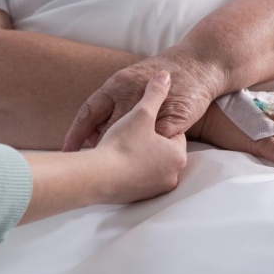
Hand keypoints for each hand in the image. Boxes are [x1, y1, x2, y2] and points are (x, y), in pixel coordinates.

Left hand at [63, 49, 223, 151]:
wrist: (200, 64)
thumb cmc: (161, 75)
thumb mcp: (129, 81)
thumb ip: (111, 102)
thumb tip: (90, 127)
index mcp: (117, 85)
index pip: (89, 112)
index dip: (76, 133)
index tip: (66, 151)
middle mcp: (131, 94)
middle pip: (107, 130)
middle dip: (98, 148)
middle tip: (87, 164)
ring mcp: (153, 109)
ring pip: (130, 139)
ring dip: (122, 153)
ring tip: (113, 167)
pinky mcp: (173, 121)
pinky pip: (155, 142)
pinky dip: (147, 153)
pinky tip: (142, 163)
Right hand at [94, 70, 186, 202]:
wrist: (97, 179)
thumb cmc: (123, 145)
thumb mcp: (141, 113)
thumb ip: (155, 94)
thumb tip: (164, 75)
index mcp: (177, 155)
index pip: (173, 134)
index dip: (155, 125)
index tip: (141, 122)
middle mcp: (172, 175)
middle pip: (160, 151)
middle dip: (146, 141)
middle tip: (129, 133)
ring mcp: (155, 190)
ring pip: (148, 166)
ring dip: (137, 156)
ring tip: (120, 146)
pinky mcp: (138, 198)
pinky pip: (136, 180)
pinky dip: (128, 171)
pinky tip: (114, 162)